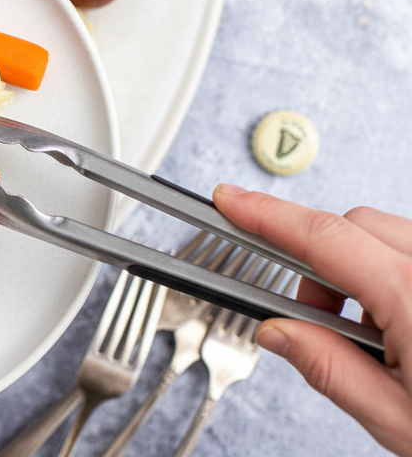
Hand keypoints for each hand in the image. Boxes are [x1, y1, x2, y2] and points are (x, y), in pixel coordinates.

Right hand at [213, 185, 411, 455]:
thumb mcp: (399, 422)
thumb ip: (328, 368)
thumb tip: (279, 332)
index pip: (322, 238)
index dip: (265, 215)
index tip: (227, 200)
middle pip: (355, 226)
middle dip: (319, 262)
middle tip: (313, 321)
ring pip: (391, 235)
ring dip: (364, 271)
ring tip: (378, 337)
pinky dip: (398, 276)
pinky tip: (409, 330)